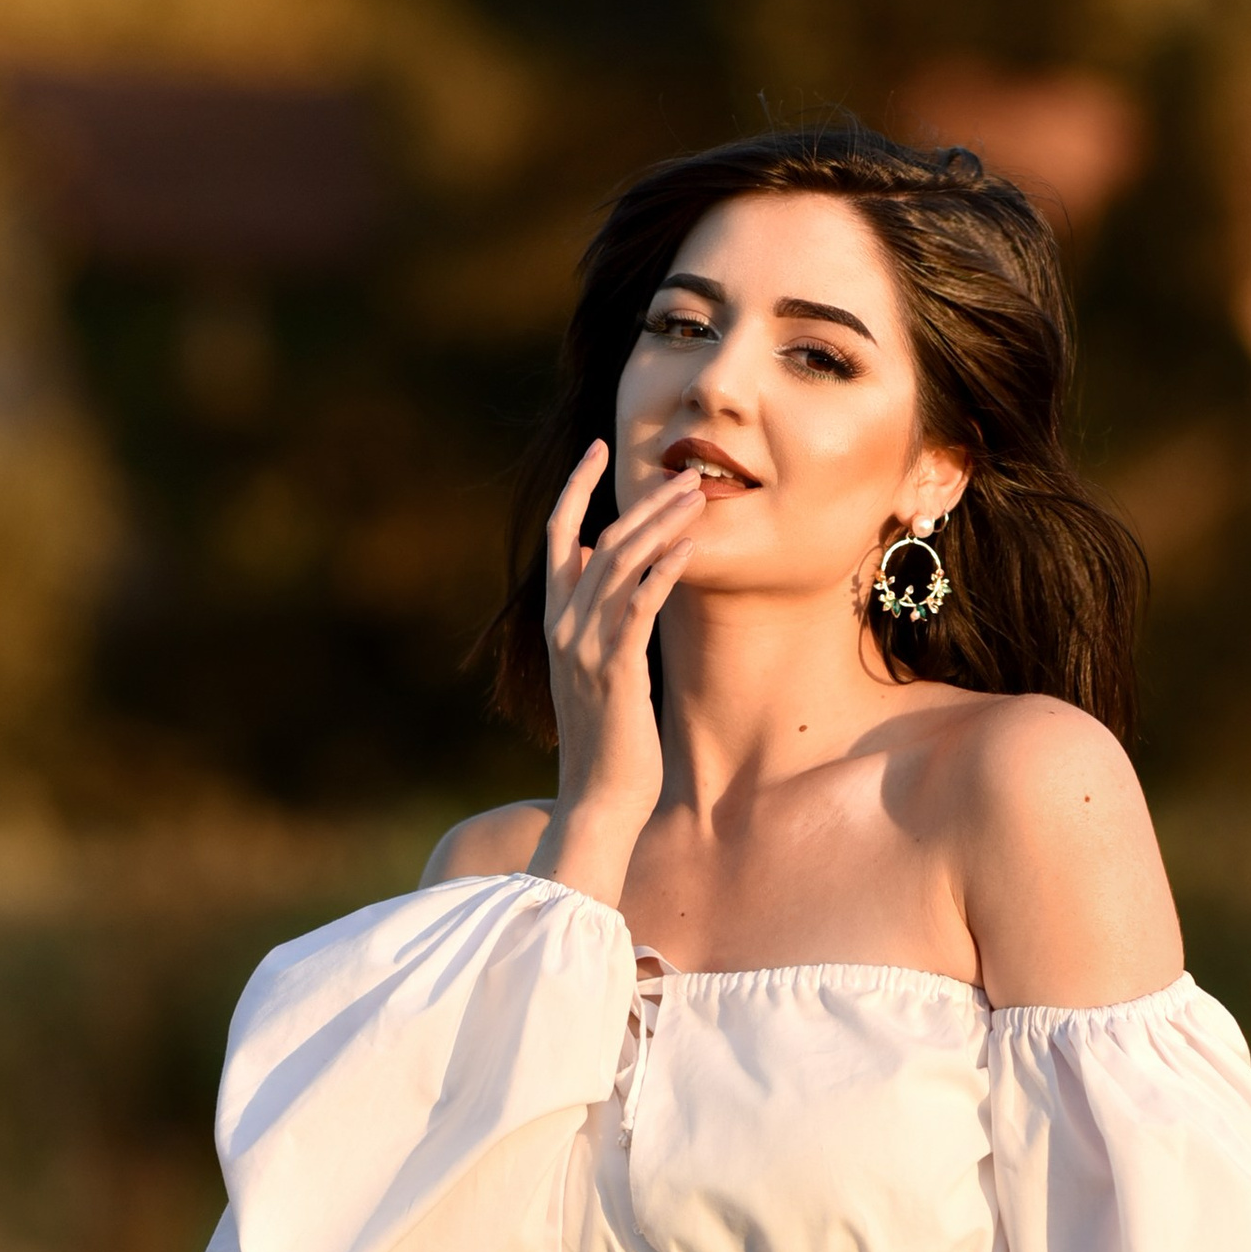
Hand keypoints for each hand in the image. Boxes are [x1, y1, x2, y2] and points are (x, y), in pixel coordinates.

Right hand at [530, 441, 700, 901]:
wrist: (598, 801)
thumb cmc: (605, 740)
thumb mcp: (589, 668)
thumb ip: (588, 614)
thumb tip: (588, 560)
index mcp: (555, 622)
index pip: (558, 537)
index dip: (577, 489)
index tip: (599, 450)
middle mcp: (563, 628)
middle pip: (597, 541)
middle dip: (640, 501)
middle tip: (683, 472)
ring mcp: (585, 649)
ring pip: (619, 565)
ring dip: (659, 525)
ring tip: (696, 496)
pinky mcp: (616, 671)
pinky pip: (639, 607)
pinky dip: (663, 571)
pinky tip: (690, 547)